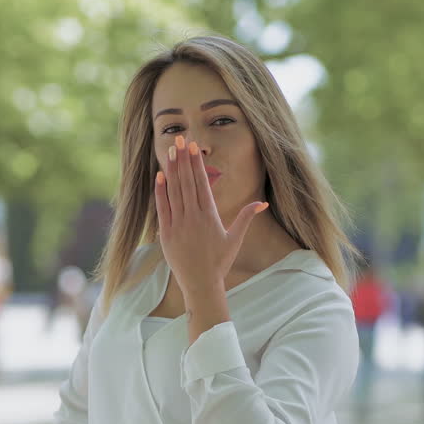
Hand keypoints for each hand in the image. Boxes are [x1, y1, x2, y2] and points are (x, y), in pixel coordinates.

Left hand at [155, 134, 267, 297]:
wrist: (201, 284)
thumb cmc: (220, 262)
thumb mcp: (235, 238)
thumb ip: (246, 217)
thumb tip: (263, 202)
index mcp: (210, 215)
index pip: (202, 183)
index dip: (197, 163)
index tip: (194, 147)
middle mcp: (193, 217)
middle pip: (187, 182)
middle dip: (184, 159)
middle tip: (181, 139)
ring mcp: (178, 224)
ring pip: (174, 191)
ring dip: (173, 169)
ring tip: (171, 151)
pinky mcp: (166, 233)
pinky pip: (162, 207)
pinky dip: (160, 191)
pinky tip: (160, 175)